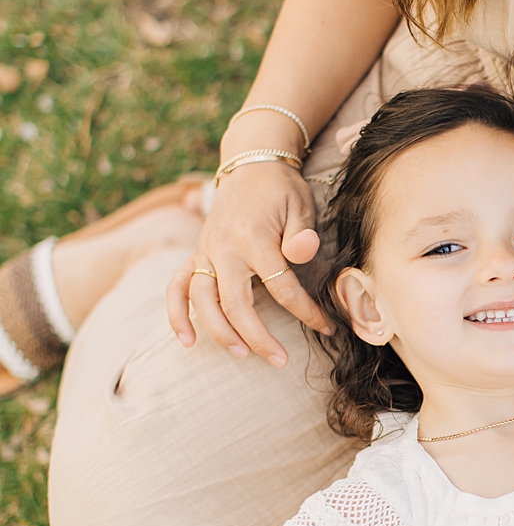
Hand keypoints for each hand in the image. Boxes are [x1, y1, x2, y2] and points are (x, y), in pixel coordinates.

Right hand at [167, 163, 332, 365]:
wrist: (251, 164)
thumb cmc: (282, 189)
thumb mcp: (301, 204)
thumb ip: (301, 233)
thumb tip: (301, 254)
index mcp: (254, 237)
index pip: (281, 286)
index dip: (305, 311)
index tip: (326, 326)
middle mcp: (223, 247)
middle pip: (235, 304)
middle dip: (258, 337)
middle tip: (280, 361)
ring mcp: (204, 252)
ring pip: (203, 302)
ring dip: (220, 333)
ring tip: (242, 355)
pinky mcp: (195, 255)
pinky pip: (176, 288)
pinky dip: (177, 315)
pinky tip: (187, 340)